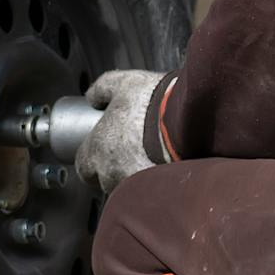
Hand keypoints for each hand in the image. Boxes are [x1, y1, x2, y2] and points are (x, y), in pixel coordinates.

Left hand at [75, 69, 164, 194]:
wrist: (191, 119)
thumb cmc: (156, 102)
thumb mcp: (124, 83)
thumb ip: (103, 88)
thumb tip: (93, 97)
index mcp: (99, 150)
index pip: (83, 168)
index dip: (92, 161)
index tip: (102, 152)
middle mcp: (113, 173)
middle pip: (107, 180)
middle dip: (116, 170)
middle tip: (131, 153)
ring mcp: (136, 185)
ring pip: (130, 188)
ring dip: (137, 177)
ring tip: (152, 159)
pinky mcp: (160, 192)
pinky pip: (153, 192)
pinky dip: (158, 185)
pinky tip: (167, 169)